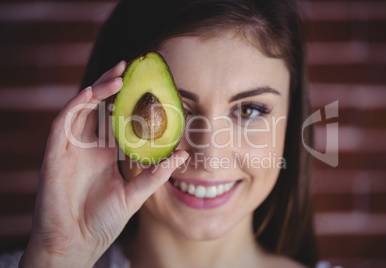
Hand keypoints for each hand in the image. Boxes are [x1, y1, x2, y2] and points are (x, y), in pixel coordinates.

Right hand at [19, 61, 188, 266]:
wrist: (76, 242)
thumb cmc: (103, 220)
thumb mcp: (135, 194)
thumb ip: (155, 174)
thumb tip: (182, 154)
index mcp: (106, 152)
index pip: (116, 118)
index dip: (127, 99)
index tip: (144, 83)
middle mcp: (89, 145)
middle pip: (99, 106)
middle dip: (112, 85)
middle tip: (129, 66)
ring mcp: (71, 147)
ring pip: (81, 108)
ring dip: (96, 89)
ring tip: (117, 76)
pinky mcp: (55, 153)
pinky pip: (63, 122)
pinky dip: (75, 105)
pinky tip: (91, 94)